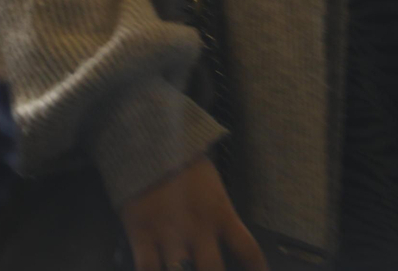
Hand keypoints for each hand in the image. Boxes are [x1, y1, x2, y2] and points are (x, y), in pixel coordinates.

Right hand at [119, 156, 267, 270]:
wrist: (150, 139)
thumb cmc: (184, 160)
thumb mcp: (212, 184)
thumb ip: (218, 213)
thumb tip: (224, 237)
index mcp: (220, 213)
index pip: (248, 249)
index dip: (257, 268)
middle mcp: (198, 229)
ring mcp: (169, 234)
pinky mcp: (141, 234)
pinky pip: (146, 269)